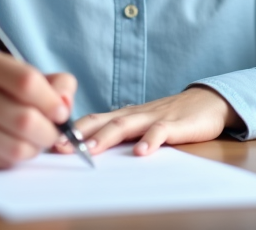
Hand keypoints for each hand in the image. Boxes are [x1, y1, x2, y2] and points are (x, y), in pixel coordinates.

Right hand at [0, 46, 75, 168]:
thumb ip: (46, 81)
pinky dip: (13, 158)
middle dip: (49, 131)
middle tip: (50, 132)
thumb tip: (66, 102)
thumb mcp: (5, 73)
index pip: (28, 82)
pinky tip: (6, 147)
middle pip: (26, 119)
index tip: (60, 111)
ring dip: (34, 148)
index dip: (53, 101)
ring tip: (30, 141)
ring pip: (16, 147)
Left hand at [66, 86, 242, 156]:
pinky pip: (161, 132)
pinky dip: (150, 141)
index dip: (70, 131)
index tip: (48, 142)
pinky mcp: (175, 124)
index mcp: (124, 115)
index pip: (91, 120)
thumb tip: (87, 149)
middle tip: (59, 147)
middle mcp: (134, 114)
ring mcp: (154, 117)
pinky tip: (142, 152)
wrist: (208, 102)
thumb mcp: (141, 124)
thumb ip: (119, 134)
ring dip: (106, 137)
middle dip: (79, 134)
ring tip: (90, 151)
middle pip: (102, 121)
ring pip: (125, 125)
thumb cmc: (171, 116)